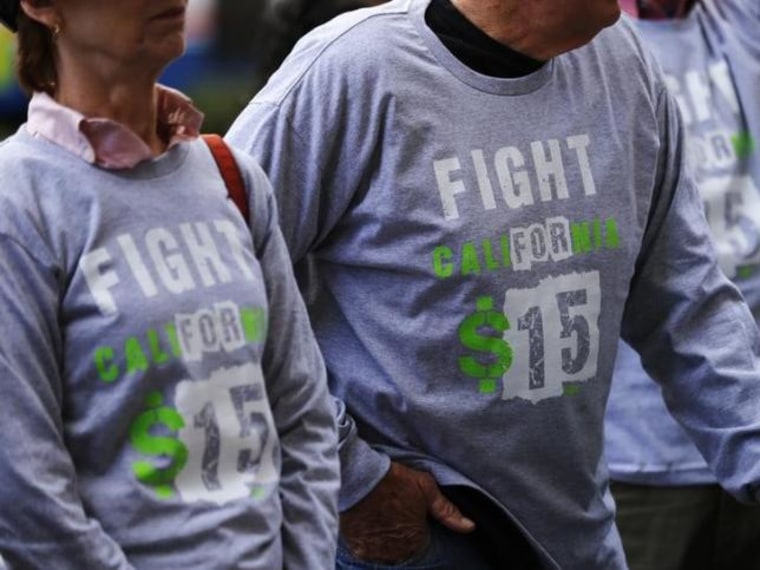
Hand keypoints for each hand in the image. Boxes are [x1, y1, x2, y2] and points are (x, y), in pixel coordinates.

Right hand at [339, 461, 474, 563]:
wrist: (359, 476)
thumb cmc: (395, 481)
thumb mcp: (425, 489)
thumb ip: (447, 512)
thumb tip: (470, 526)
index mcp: (415, 541)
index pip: (420, 546)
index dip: (416, 530)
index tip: (411, 518)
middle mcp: (396, 553)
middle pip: (403, 551)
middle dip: (401, 537)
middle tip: (395, 516)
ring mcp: (375, 552)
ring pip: (385, 553)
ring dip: (386, 541)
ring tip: (382, 520)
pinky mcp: (357, 548)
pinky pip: (367, 552)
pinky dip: (369, 542)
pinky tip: (370, 525)